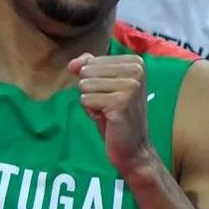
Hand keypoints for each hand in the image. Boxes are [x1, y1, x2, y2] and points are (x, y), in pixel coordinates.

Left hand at [70, 53, 153, 175]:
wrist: (133, 147)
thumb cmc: (116, 115)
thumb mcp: (103, 85)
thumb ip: (89, 67)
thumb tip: (72, 64)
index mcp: (135, 62)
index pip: (91, 62)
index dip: (93, 81)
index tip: (111, 95)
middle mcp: (136, 70)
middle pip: (87, 71)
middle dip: (91, 91)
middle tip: (109, 105)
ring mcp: (130, 86)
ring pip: (84, 85)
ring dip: (91, 102)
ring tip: (108, 112)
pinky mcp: (121, 102)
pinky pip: (85, 99)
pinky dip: (91, 112)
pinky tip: (107, 119)